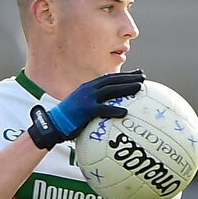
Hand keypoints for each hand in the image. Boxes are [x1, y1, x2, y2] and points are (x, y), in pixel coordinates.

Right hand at [28, 69, 144, 149]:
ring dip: (126, 88)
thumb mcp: (82, 108)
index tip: (137, 74)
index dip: (124, 75)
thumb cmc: (69, 120)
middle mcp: (88, 89)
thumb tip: (110, 111)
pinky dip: (114, 110)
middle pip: (112, 80)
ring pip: (110, 90)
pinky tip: (125, 112)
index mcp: (89, 87)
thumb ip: (95, 105)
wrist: (54, 124)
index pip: (109, 78)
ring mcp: (87, 99)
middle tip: (143, 77)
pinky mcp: (85, 110)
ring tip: (140, 88)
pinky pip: (102, 110)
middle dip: (129, 77)